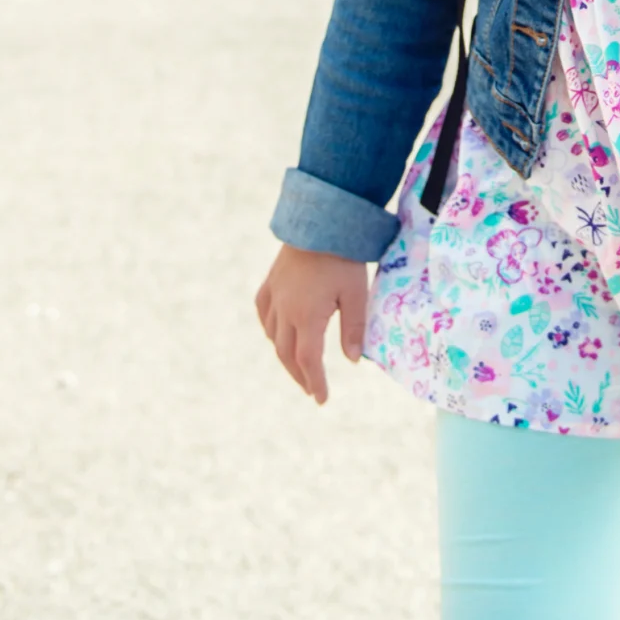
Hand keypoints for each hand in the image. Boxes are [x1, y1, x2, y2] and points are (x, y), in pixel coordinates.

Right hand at [253, 244, 371, 404]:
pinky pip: (263, 313)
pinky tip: (277, 333)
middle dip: (300, 375)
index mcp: (306, 316)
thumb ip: (354, 328)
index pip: (308, 360)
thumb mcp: (356, 293)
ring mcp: (274, 295)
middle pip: (287, 354)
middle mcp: (284, 310)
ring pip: (273, 336)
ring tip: (299, 366)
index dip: (315, 382)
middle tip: (312, 390)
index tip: (322, 399)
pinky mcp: (270, 282)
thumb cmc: (343, 256)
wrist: (319, 220)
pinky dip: (270, 329)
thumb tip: (353, 360)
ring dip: (285, 356)